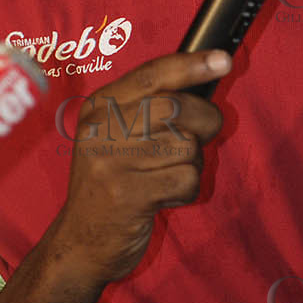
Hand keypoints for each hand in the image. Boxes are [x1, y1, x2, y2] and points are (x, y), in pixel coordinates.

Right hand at [51, 50, 229, 285]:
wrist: (80, 242)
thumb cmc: (112, 182)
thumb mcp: (115, 136)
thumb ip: (148, 106)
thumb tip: (206, 74)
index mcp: (99, 107)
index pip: (152, 74)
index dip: (192, 65)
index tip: (222, 60)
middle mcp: (101, 129)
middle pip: (177, 108)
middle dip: (203, 122)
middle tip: (195, 141)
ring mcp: (112, 162)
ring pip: (186, 145)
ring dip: (192, 163)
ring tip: (167, 175)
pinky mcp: (128, 195)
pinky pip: (186, 179)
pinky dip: (187, 189)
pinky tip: (165, 196)